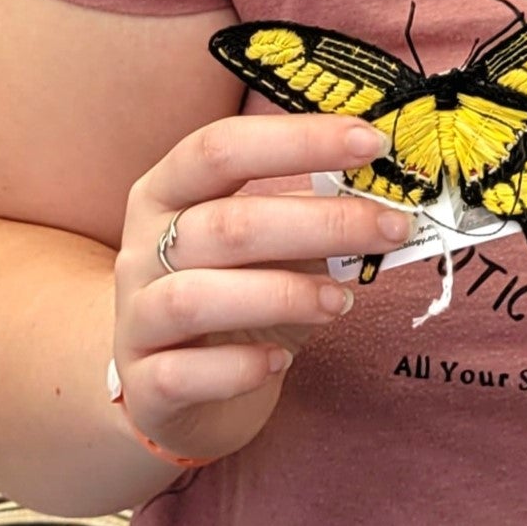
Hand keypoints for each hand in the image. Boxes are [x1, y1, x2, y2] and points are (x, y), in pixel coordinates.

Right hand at [111, 115, 413, 463]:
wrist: (176, 385)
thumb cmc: (238, 291)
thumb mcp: (273, 243)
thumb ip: (314, 214)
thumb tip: (390, 196)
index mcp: (169, 189)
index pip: (223, 147)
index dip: (299, 140)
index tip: (372, 144)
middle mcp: (143, 247)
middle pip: (227, 223)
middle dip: (322, 223)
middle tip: (392, 228)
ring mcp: (134, 317)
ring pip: (196, 296)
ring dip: (284, 295)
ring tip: (342, 301)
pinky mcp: (142, 384)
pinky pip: (182, 374)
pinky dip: (239, 367)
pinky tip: (281, 361)